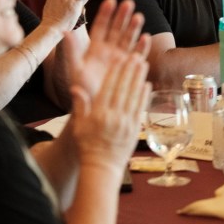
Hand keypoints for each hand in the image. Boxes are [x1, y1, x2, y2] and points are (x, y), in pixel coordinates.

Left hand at [61, 0, 151, 100]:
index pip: (100, 26)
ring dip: (134, 27)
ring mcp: (120, 57)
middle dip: (122, 16)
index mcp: (94, 47)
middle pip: (116, 29)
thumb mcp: (74, 67)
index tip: (111, 0)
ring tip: (139, 16)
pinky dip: (141, 46)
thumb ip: (71, 49)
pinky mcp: (129, 67)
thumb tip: (63, 31)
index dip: (106, 13)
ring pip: (128, 38)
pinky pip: (137, 54)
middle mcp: (108, 50)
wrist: (93, 105)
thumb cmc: (81, 87)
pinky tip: (145, 37)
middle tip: (128, 2)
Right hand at [68, 51, 150, 170]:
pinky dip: (144, 95)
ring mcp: (125, 123)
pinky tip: (146, 83)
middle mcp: (112, 117)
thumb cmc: (88, 146)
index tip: (120, 59)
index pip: (107, 89)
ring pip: (133, 96)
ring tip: (143, 64)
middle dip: (129, 71)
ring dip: (138, 78)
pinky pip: (140, 108)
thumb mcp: (79, 126)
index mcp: (97, 115)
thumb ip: (80, 106)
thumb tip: (76, 87)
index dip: (115, 73)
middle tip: (135, 56)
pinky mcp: (135, 128)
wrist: (102, 167)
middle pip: (122, 89)